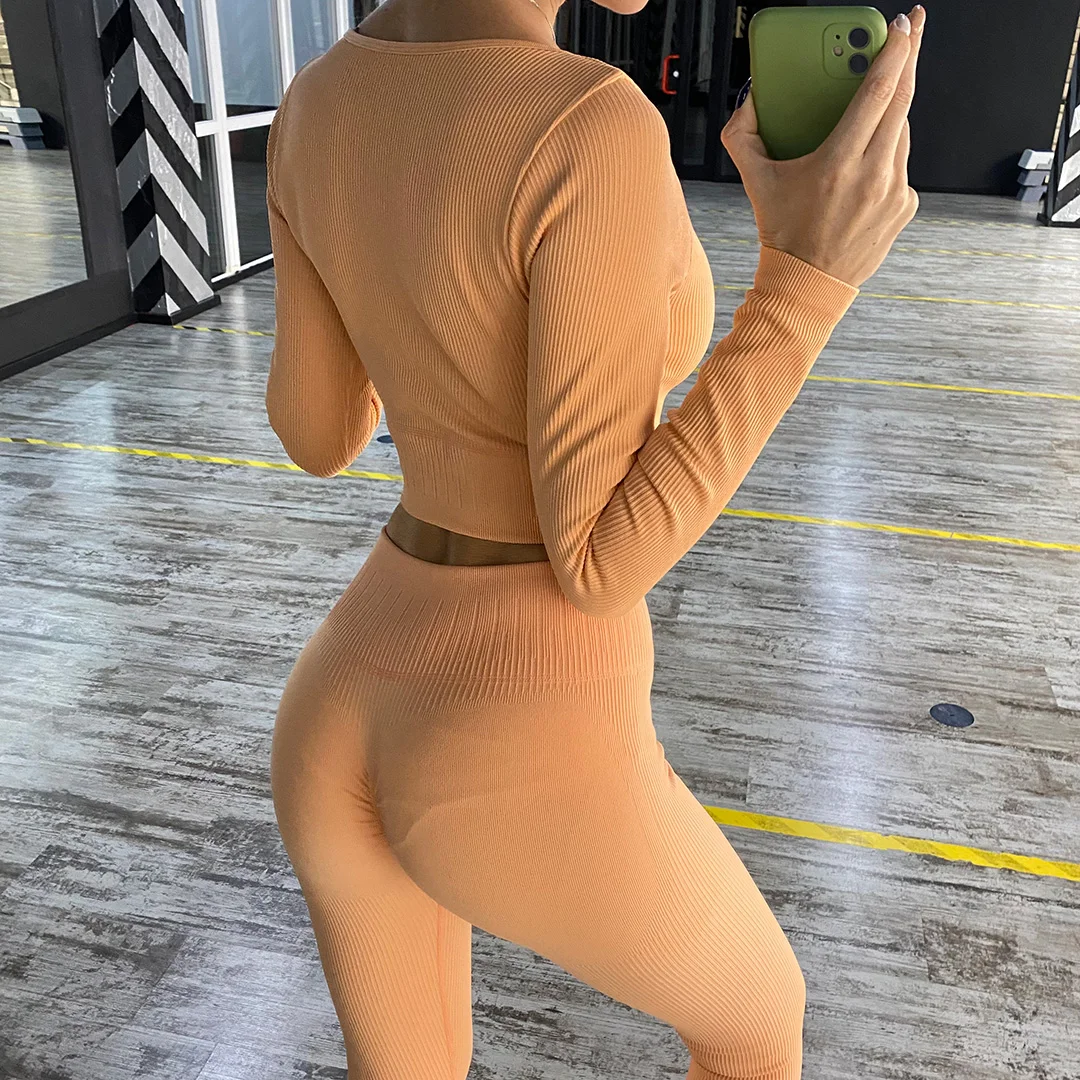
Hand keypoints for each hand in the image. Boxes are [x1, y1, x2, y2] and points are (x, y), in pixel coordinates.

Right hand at [721, 5, 926, 288]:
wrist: (807, 285)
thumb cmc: (784, 235)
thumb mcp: (756, 182)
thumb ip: (743, 136)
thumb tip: (749, 101)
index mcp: (838, 163)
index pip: (878, 91)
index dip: (894, 50)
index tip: (903, 25)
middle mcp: (873, 175)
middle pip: (902, 100)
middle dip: (910, 58)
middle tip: (912, 32)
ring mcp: (894, 191)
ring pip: (901, 132)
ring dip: (890, 114)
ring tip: (873, 109)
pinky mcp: (905, 206)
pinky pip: (900, 166)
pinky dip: (885, 157)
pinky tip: (863, 169)